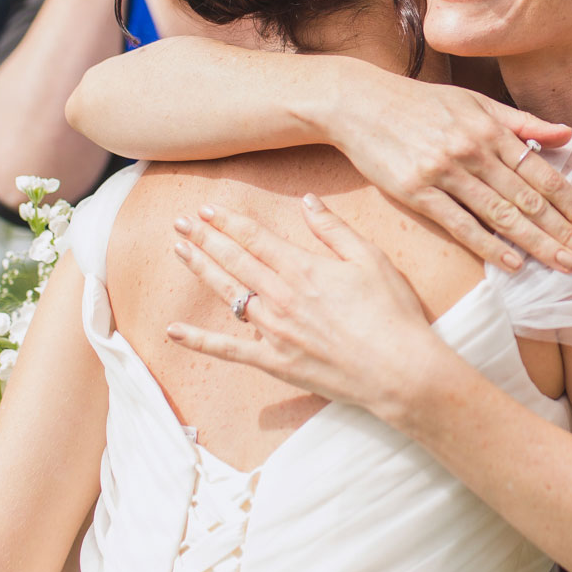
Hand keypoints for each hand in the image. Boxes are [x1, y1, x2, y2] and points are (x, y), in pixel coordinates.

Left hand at [165, 196, 439, 415]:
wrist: (398, 370)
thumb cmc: (392, 313)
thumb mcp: (370, 259)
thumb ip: (334, 229)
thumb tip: (307, 201)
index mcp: (304, 269)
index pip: (255, 238)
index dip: (229, 222)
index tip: (208, 209)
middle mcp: (281, 297)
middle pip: (234, 261)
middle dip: (205, 238)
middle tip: (182, 222)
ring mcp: (274, 331)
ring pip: (228, 294)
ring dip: (201, 270)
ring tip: (180, 251)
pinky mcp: (274, 362)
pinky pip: (228, 350)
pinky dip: (199, 341)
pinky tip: (173, 331)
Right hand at [328, 70, 571, 272]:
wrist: (359, 102)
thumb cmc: (421, 104)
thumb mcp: (474, 102)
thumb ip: (521, 122)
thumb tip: (567, 134)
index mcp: (491, 129)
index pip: (543, 173)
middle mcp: (473, 150)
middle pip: (528, 199)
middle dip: (564, 230)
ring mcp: (444, 173)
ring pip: (501, 215)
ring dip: (537, 243)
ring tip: (565, 264)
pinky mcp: (416, 192)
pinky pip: (459, 224)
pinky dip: (489, 246)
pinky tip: (514, 263)